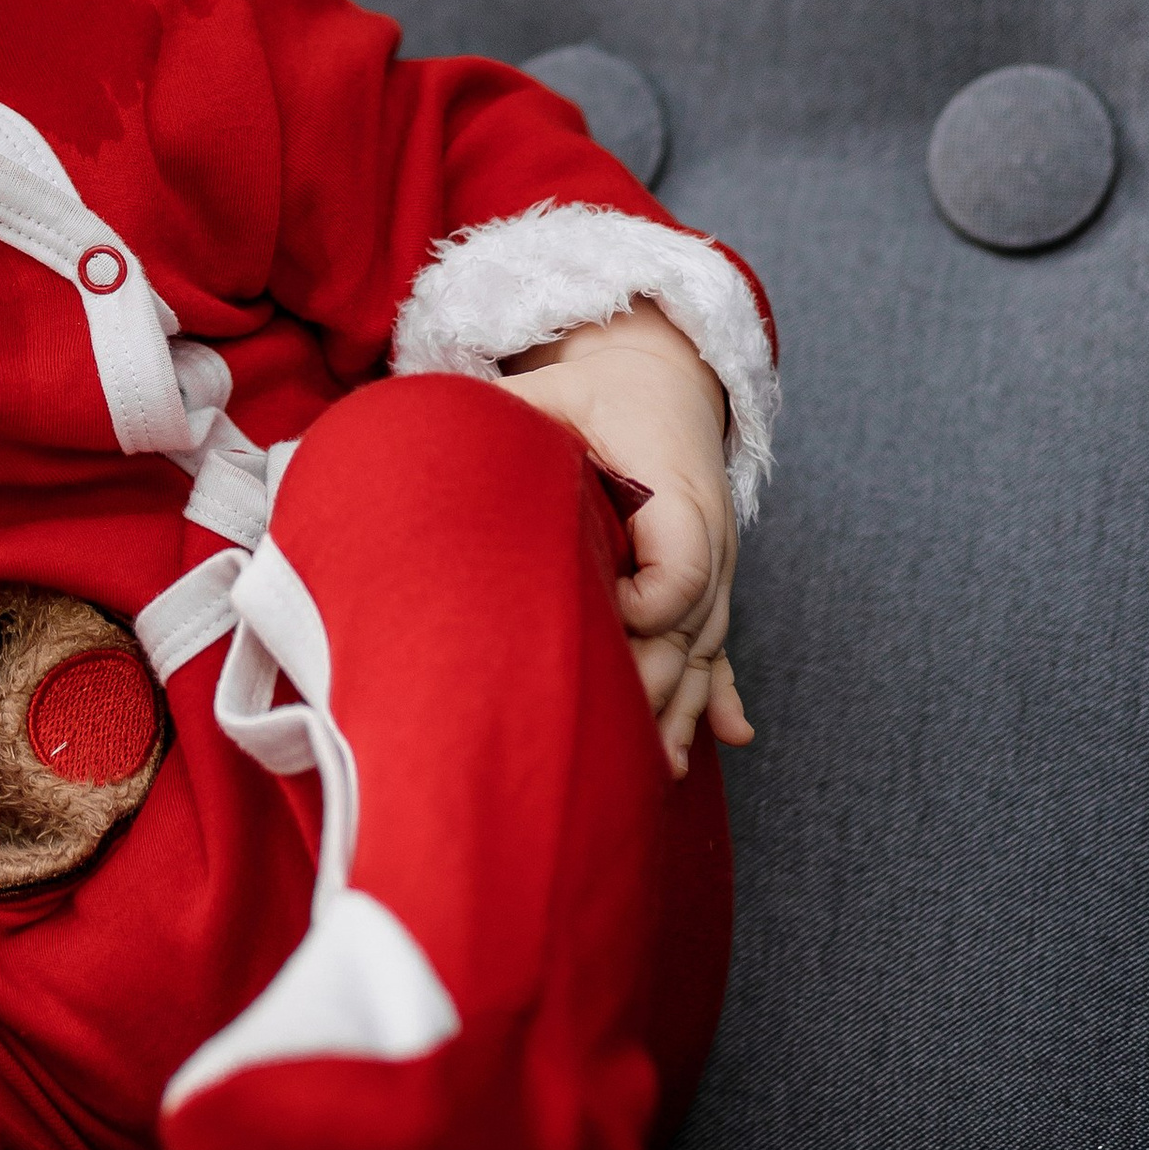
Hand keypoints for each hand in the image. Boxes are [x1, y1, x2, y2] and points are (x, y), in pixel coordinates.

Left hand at [497, 302, 755, 778]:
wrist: (662, 380)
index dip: (649, 603)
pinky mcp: (708, 587)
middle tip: (606, 732)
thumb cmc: (597, 392)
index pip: (685, 563)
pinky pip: (720, 648)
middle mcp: (709, 536)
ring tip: (654, 769)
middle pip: (694, 626)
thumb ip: (505, 411)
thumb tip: (418, 420)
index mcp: (676, 489)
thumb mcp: (554, 391)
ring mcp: (716, 568)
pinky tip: (730, 739)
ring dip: (681, 707)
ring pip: (705, 649)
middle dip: (654, 683)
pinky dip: (718, 695)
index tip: (605, 615)